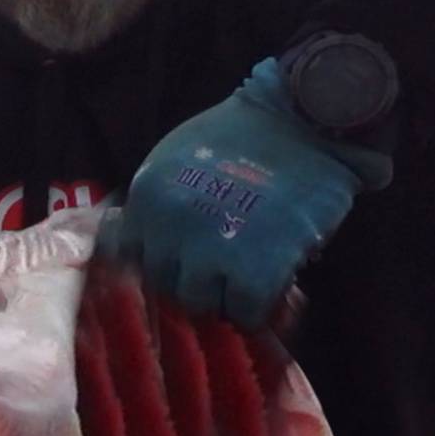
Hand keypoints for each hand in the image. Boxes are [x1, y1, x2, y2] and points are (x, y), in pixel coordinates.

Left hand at [109, 58, 392, 327]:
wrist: (306, 120)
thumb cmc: (245, 135)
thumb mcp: (175, 158)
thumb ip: (157, 202)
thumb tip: (135, 248)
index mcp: (146, 198)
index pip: (128, 257)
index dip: (160, 261)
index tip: (183, 260)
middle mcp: (168, 229)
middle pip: (163, 285)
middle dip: (191, 280)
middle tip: (223, 269)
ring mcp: (209, 253)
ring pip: (200, 305)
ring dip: (225, 297)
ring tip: (248, 276)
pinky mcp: (254, 273)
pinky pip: (243, 315)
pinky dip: (258, 309)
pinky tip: (273, 287)